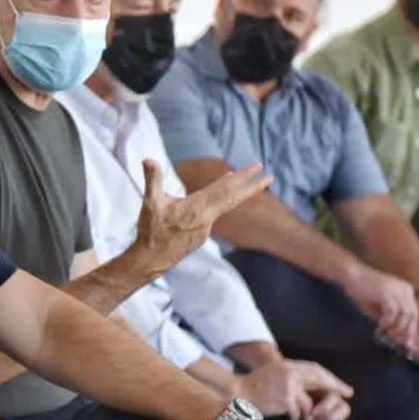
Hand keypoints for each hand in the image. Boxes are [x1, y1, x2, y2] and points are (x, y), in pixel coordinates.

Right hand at [132, 160, 272, 280]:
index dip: (242, 176)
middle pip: (234, 198)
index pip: (225, 187)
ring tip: (241, 181)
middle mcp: (207, 218)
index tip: (257, 166)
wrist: (152, 260)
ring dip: (237, 194)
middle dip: (253, 186)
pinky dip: (219, 204)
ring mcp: (206, 229)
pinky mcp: (202, 236)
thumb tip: (148, 159)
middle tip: (270, 175)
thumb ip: (152, 179)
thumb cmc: (151, 231)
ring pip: (225, 206)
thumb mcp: (149, 203)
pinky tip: (211, 199)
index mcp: (197, 207)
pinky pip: (214, 215)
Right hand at [236, 359, 353, 419]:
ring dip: (310, 415)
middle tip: (347, 394)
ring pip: (309, 403)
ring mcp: (288, 385)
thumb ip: (290, 376)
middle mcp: (290, 372)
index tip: (340, 384)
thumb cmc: (253, 387)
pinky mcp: (285, 399)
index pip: (314, 368)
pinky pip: (299, 413)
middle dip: (334, 387)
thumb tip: (309, 383)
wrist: (237, 394)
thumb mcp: (273, 374)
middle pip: (319, 379)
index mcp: (287, 365)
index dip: (329, 377)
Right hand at [341, 263, 417, 343]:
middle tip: (398, 340)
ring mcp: (397, 289)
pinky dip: (388, 320)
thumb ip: (389, 318)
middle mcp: (405, 289)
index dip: (411, 329)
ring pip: (405, 314)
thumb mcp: (379, 307)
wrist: (351, 275)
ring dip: (397, 326)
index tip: (405, 340)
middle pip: (413, 314)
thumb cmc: (363, 291)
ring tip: (388, 333)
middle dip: (406, 330)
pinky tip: (381, 324)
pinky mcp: (387, 292)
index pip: (415, 313)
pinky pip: (392, 311)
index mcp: (406, 291)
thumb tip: (396, 335)